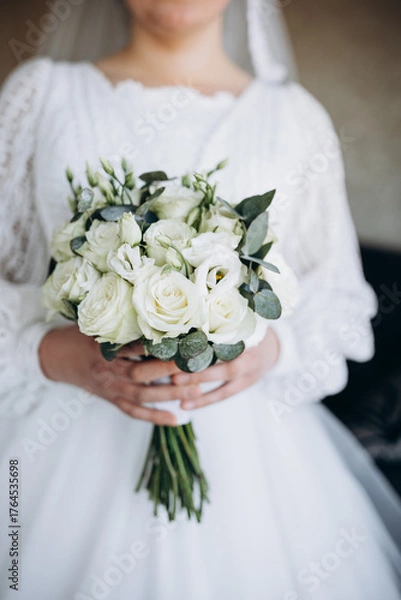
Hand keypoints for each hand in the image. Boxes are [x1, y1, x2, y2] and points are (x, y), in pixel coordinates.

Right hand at [38, 325, 201, 424]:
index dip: (159, 344)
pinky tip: (176, 419)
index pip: (135, 346)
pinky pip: (133, 411)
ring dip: (170, 395)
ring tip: (196, 392)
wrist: (55, 356)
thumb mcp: (98, 322)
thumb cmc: (81, 334)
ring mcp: (109, 387)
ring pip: (142, 395)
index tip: (185, 339)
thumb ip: (123, 321)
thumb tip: (158, 312)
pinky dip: (155, 417)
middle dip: (170, 371)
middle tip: (196, 367)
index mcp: (103, 346)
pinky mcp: (111, 399)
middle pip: (141, 372)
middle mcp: (107, 369)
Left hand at [170, 327, 279, 410]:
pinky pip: (222, 395)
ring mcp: (248, 376)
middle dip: (201, 373)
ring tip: (177, 393)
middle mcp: (250, 360)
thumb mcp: (241, 320)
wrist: (273, 349)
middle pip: (226, 369)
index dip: (208, 344)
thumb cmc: (249, 329)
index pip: (229, 342)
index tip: (183, 346)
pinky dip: (203, 401)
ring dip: (200, 393)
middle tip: (175, 375)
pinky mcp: (242, 386)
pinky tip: (184, 405)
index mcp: (250, 339)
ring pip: (224, 388)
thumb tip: (190, 310)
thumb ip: (222, 319)